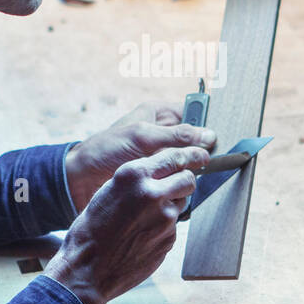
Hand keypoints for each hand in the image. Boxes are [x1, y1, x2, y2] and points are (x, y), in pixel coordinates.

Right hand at [47, 146, 209, 303]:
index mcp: (133, 175)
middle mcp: (153, 192)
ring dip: (171, 205)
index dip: (188, 156)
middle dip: (183, 181)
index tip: (197, 157)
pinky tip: (143, 235)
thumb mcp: (109, 190)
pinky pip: (174, 226)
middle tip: (171, 188)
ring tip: (145, 217)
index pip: (174, 156)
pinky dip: (163, 228)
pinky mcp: (170, 238)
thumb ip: (137, 178)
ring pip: (182, 202)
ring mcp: (165, 217)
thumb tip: (161, 170)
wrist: (89, 268)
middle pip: (188, 179)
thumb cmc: (92, 229)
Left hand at [63, 101, 215, 210]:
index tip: (223, 137)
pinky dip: (184, 184)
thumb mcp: (142, 137)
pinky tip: (187, 190)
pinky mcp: (159, 176)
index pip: (194, 113)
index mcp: (160, 114)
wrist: (80, 179)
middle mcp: (163, 134)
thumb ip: (177, 137)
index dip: (208, 124)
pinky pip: (180, 178)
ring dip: (194, 170)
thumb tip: (210, 136)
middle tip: (214, 161)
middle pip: (196, 140)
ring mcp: (162, 156)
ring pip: (190, 161)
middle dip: (204, 151)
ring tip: (200, 177)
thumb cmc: (105, 149)